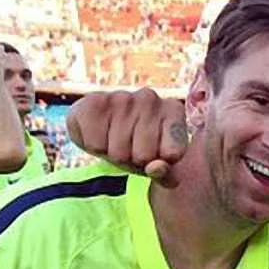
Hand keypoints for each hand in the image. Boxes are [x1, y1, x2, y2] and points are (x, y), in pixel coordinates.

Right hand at [66, 89, 186, 185]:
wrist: (99, 125)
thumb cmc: (137, 145)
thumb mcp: (157, 162)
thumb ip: (164, 171)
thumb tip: (155, 168)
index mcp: (173, 110)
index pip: (172, 154)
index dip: (159, 163)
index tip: (155, 152)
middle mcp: (150, 98)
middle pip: (144, 156)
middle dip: (134, 160)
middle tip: (129, 147)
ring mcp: (123, 97)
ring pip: (119, 153)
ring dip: (113, 154)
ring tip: (113, 140)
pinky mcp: (96, 101)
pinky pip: (96, 145)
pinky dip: (94, 147)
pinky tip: (98, 132)